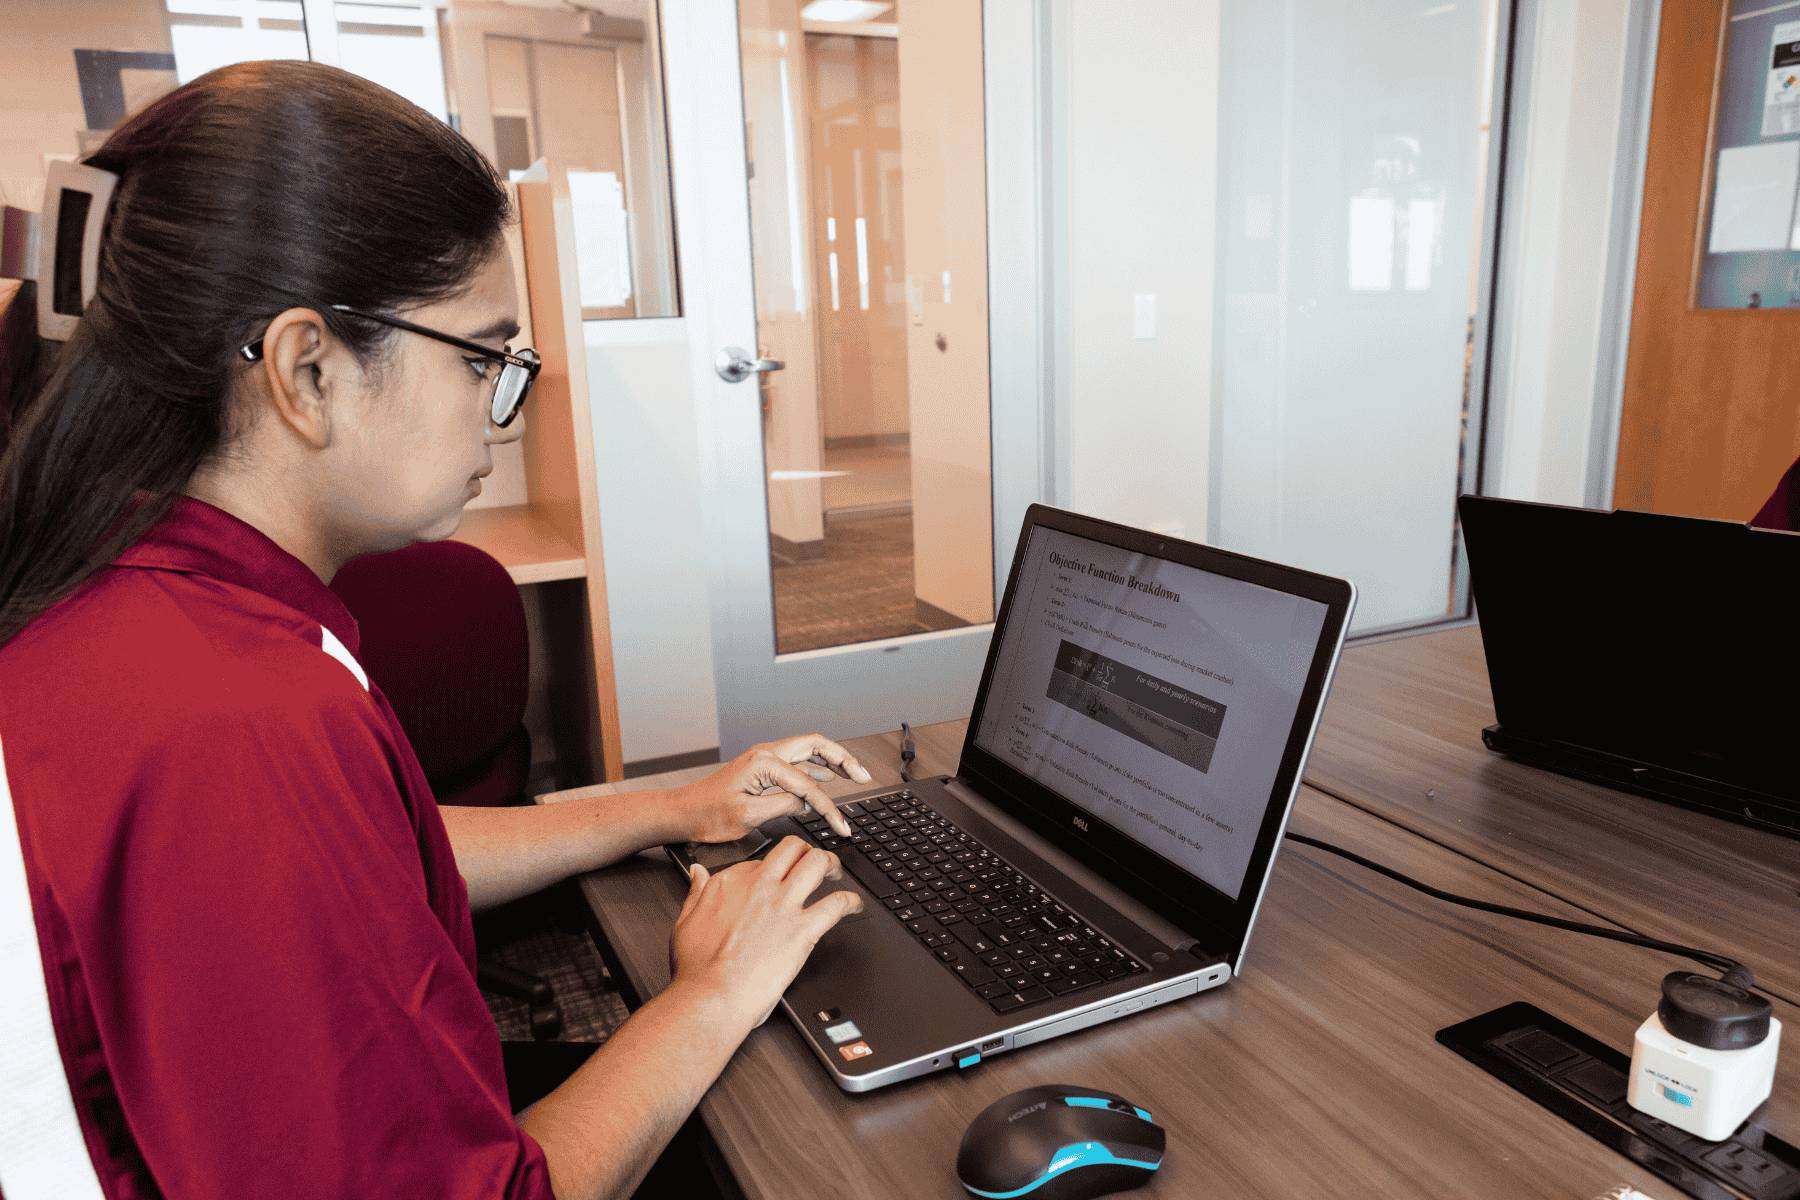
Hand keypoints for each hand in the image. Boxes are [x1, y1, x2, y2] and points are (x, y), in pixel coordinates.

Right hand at [669, 837, 863, 1027]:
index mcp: (731, 883)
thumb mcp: (686, 921)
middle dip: (807, 851)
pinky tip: (854, 906)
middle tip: (815, 863)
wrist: (712, 996)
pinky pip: (836, 904)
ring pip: (817, 863)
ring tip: (836, 874)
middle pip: (792, 848)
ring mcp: (783, 906)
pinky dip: (851, 902)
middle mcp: (760, 886)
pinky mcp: (803, 929)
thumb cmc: (698, 968)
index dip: (773, 868)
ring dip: (831, 865)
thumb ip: (697, 893)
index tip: (778, 877)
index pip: (761, 860)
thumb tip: (698, 874)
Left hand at [674, 734, 872, 842]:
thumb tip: (807, 803)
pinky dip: (816, 767)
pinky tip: (826, 777)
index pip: (807, 785)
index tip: (841, 825)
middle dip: (843, 759)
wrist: (683, 812)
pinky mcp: (762, 768)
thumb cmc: (708, 815)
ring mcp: (764, 759)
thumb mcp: (748, 816)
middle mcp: (766, 754)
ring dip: (832, 759)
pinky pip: (796, 761)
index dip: (828, 807)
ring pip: (808, 750)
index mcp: (764, 762)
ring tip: (854, 773)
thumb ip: (783, 805)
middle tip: (863, 775)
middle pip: (815, 746)